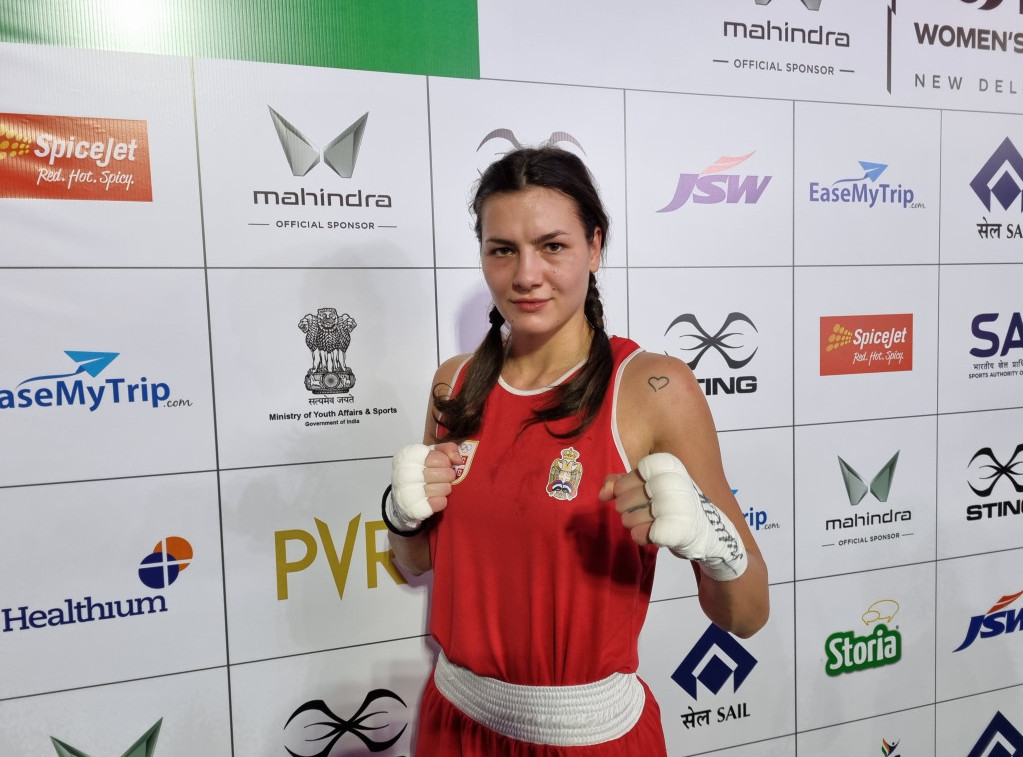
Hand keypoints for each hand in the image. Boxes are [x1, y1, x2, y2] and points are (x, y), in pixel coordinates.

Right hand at [389, 442, 461, 531]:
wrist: (406, 497)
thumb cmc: (422, 470)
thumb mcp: (432, 454)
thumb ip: (447, 450)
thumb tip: (458, 459)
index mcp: (406, 457)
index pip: (431, 456)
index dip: (444, 460)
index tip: (446, 463)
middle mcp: (402, 474)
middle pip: (434, 473)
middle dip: (447, 474)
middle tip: (448, 476)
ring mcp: (406, 493)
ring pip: (436, 489)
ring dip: (445, 488)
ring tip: (444, 487)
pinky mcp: (413, 509)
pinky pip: (436, 504)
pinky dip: (442, 501)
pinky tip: (440, 498)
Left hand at [600, 453, 747, 580]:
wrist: (711, 534)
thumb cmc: (675, 505)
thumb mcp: (651, 487)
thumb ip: (622, 483)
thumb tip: (602, 495)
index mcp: (670, 467)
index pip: (632, 474)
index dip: (624, 486)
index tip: (631, 492)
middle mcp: (674, 483)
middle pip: (625, 497)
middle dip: (624, 508)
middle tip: (636, 512)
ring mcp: (676, 507)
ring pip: (629, 517)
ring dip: (630, 524)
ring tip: (643, 523)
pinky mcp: (675, 530)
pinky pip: (640, 534)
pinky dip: (640, 536)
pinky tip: (648, 534)